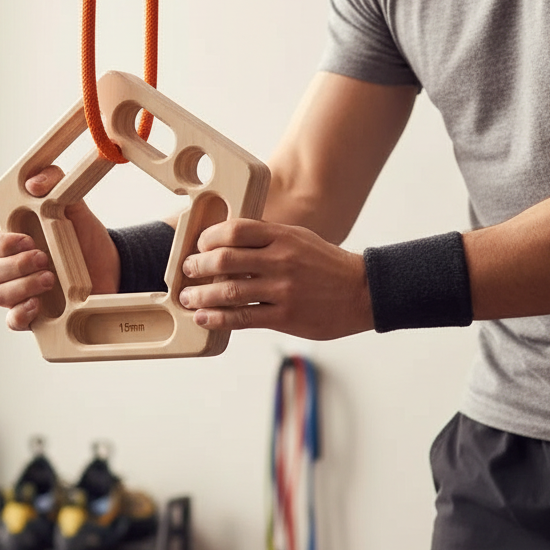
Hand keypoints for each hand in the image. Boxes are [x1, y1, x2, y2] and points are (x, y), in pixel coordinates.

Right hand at [0, 166, 120, 330]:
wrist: (111, 266)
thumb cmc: (84, 236)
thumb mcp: (73, 204)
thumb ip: (54, 183)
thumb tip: (33, 183)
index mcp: (12, 243)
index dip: (0, 244)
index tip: (27, 239)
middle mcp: (11, 270)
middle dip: (16, 266)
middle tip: (44, 259)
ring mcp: (21, 294)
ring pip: (0, 296)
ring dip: (23, 287)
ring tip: (51, 278)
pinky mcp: (35, 316)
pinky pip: (14, 321)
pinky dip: (21, 314)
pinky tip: (38, 305)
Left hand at [177, 219, 372, 340]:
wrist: (362, 292)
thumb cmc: (326, 264)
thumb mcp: (299, 238)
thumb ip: (267, 238)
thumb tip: (227, 241)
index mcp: (282, 236)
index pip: (234, 231)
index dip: (209, 238)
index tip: (200, 246)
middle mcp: (280, 260)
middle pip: (224, 260)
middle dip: (197, 267)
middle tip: (187, 271)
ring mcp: (282, 290)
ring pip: (228, 292)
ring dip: (200, 296)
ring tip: (188, 298)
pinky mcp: (284, 317)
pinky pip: (242, 318)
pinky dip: (217, 318)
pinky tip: (204, 318)